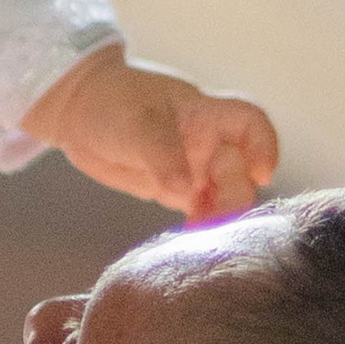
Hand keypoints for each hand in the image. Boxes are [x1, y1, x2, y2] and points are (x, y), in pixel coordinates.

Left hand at [20, 43, 277, 223]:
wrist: (80, 111)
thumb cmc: (113, 102)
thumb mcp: (137, 122)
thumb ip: (163, 154)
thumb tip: (185, 189)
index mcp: (206, 115)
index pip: (251, 125)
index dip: (265, 147)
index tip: (260, 175)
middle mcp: (208, 142)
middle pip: (240, 172)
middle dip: (234, 197)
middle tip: (214, 220)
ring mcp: (194, 168)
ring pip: (225, 197)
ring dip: (220, 218)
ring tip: (201, 237)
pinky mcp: (177, 190)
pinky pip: (201, 212)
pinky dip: (201, 227)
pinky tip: (190, 241)